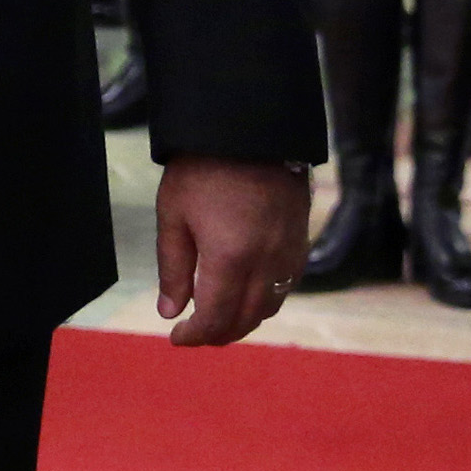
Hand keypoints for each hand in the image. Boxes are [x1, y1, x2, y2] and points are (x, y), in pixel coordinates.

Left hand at [153, 155, 308, 345]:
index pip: (217, 318)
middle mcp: (266, 264)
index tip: (176, 338)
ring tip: (216, 319)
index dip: (196, 335)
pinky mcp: (300, 245)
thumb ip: (173, 269)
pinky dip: (263, 302)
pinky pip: (285, 289)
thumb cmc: (202, 170)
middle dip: (218, 335)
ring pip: (268, 308)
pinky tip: (244, 295)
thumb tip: (169, 312)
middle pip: (246, 321)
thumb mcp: (173, 215)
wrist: (250, 132)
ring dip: (242, 321)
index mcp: (231, 259)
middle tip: (194, 334)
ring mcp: (289, 256)